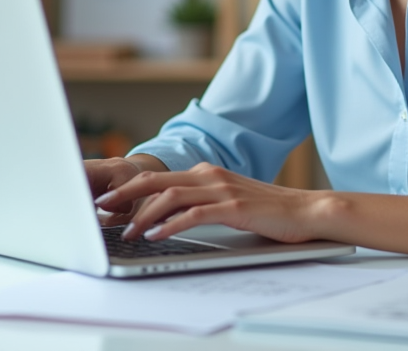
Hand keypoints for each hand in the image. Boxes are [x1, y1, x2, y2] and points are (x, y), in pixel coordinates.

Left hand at [93, 162, 321, 243]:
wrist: (306, 211)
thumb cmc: (269, 211)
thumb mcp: (228, 202)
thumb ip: (200, 204)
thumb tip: (166, 220)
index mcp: (206, 173)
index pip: (158, 177)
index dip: (129, 188)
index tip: (109, 200)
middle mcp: (209, 175)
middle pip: (155, 180)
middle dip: (124, 193)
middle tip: (101, 207)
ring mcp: (221, 189)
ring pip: (169, 197)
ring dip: (142, 214)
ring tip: (126, 231)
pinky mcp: (232, 207)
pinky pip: (192, 214)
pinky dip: (169, 225)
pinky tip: (155, 235)